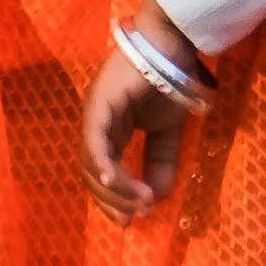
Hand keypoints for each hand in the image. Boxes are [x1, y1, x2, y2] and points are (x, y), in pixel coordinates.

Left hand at [76, 0, 197, 226]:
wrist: (174, 45)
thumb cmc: (169, 80)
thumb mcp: (168, 132)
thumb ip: (161, 162)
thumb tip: (157, 198)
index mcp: (109, 129)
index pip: (101, 172)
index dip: (114, 199)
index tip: (133, 220)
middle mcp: (96, 123)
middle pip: (92, 173)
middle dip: (112, 201)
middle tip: (133, 219)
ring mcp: (94, 112)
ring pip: (92, 162)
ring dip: (115, 189)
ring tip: (140, 203)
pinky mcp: (99, 103)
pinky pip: (95, 141)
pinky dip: (104, 164)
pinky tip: (116, 181)